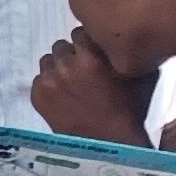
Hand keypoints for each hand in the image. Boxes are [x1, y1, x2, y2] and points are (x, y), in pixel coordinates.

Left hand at [30, 34, 152, 145]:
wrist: (109, 143)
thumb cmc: (130, 108)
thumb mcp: (139, 74)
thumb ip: (127, 51)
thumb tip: (122, 36)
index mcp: (90, 56)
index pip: (79, 32)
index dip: (87, 43)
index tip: (93, 53)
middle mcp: (65, 65)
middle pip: (61, 46)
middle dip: (72, 55)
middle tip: (83, 70)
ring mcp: (48, 81)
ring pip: (48, 61)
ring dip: (58, 68)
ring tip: (71, 83)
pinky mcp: (37, 96)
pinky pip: (39, 80)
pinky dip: (49, 85)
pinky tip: (64, 96)